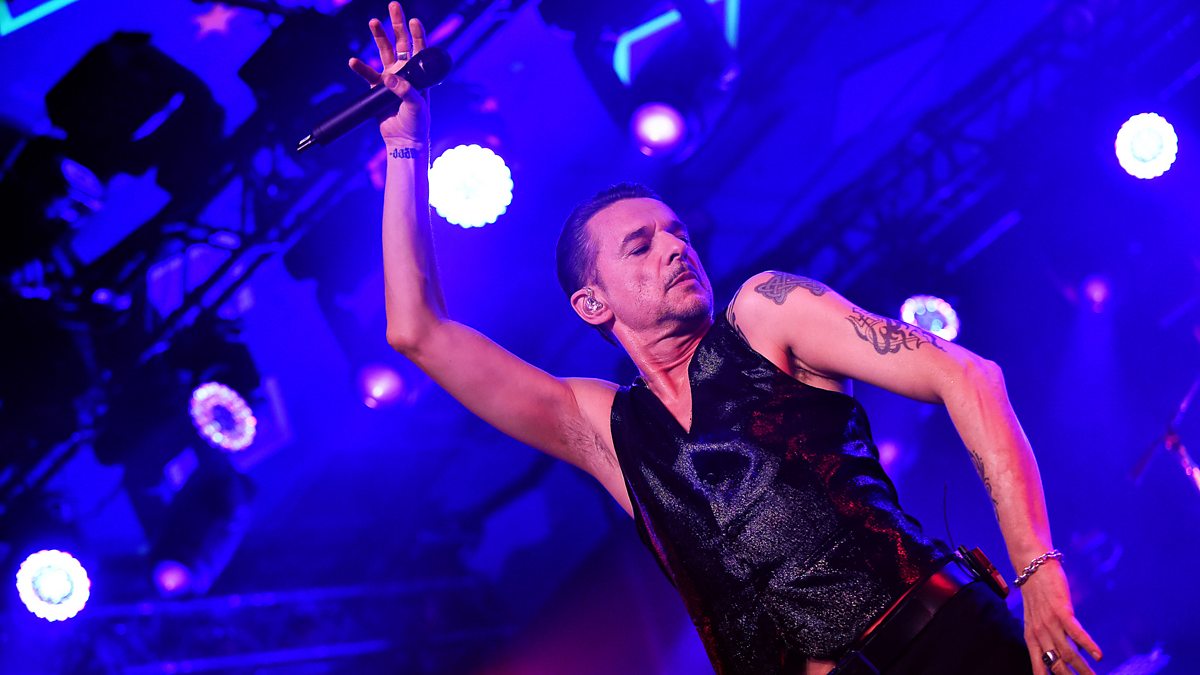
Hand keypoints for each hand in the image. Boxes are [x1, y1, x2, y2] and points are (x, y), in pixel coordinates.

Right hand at [347, 2, 428, 144]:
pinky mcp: (378, 89)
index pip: (420, 49)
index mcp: (420, 74)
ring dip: (380, 37)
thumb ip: (405, 91)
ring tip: (374, 21)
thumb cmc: (417, 123)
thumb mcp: (416, 106)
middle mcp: (406, 72)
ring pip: (384, 53)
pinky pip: (368, 75)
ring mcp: (392, 79)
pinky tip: (353, 61)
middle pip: (401, 43)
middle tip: (394, 6)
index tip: (414, 21)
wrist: (403, 140)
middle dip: (397, 25)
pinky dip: (361, 68)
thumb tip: (389, 76)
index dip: (417, 34)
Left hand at [1020, 562, 1101, 673]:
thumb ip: (1055, 640)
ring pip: (1068, 654)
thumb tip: (1077, 654)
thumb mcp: (1041, 622)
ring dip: (1084, 669)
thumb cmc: (1038, 596)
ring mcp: (1049, 623)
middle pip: (1057, 666)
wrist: (1032, 568)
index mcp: (1031, 639)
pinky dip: (1089, 646)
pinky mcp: (1061, 611)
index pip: (1039, 668)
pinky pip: (1076, 633)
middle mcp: (1039, 634)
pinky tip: (1099, 656)